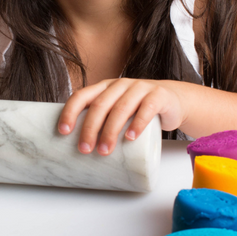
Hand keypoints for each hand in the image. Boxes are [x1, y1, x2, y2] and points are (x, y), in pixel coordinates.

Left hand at [57, 78, 183, 154]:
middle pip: (100, 105)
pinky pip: (146, 108)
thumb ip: (102, 121)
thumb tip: (78, 150)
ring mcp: (140, 88)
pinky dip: (137, 123)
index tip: (63, 131)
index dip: (70, 112)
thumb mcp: (118, 111)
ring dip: (110, 131)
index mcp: (105, 88)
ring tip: (104, 151)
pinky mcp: (158, 96)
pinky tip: (130, 137)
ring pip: (121, 108)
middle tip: (85, 150)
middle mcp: (120, 85)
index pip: (82, 96)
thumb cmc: (139, 110)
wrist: (173, 101)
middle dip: (89, 128)